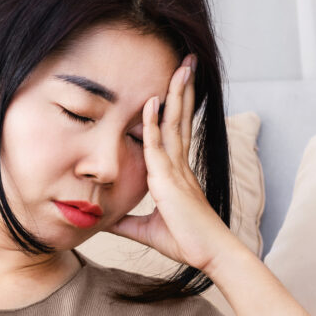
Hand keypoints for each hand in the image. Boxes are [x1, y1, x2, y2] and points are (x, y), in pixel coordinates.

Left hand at [106, 54, 237, 274]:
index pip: (176, 131)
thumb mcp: (145, 230)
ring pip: (174, 123)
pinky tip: (152, 101)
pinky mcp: (170, 180)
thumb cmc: (186, 242)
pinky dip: (154, 122)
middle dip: (183, 89)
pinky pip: (159, 145)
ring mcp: (177, 170)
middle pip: (181, 118)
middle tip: (186, 61)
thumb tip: (105, 221)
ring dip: (177, 93)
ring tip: (182, 65)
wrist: (211, 254)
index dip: (176, 107)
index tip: (175, 84)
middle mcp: (180, 165)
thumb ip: (126, 222)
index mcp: (178, 173)